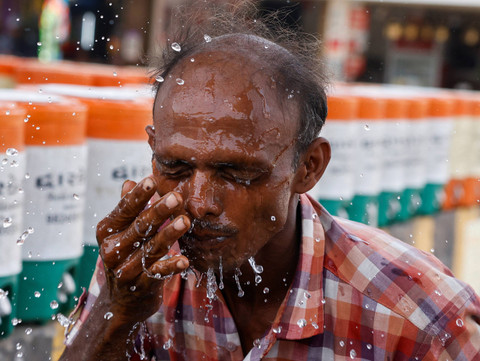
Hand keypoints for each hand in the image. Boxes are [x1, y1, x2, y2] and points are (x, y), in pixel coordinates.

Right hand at [96, 177, 189, 321]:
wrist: (120, 303)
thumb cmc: (125, 257)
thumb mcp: (121, 233)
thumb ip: (127, 209)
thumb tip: (129, 182)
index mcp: (107, 232)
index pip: (124, 210)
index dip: (138, 196)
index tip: (151, 180)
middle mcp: (112, 250)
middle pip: (139, 227)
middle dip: (158, 211)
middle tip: (176, 197)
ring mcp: (125, 269)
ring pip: (151, 248)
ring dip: (169, 234)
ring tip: (185, 221)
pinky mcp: (140, 286)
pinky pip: (158, 274)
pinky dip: (171, 266)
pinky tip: (184, 260)